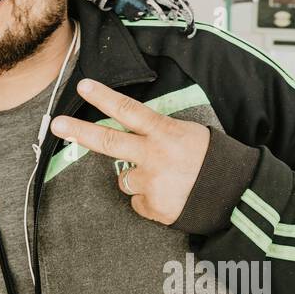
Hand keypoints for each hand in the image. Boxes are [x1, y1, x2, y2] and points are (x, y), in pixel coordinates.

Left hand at [49, 78, 209, 225]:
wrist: (237, 195)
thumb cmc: (212, 161)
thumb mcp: (189, 135)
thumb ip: (158, 133)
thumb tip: (131, 134)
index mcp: (164, 133)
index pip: (128, 110)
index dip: (103, 98)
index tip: (82, 86)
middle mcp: (154, 155)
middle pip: (109, 141)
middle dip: (79, 131)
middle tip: (57, 124)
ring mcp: (152, 182)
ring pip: (124, 180)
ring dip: (138, 180)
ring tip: (167, 180)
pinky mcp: (154, 207)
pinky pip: (138, 202)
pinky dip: (150, 201)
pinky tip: (171, 196)